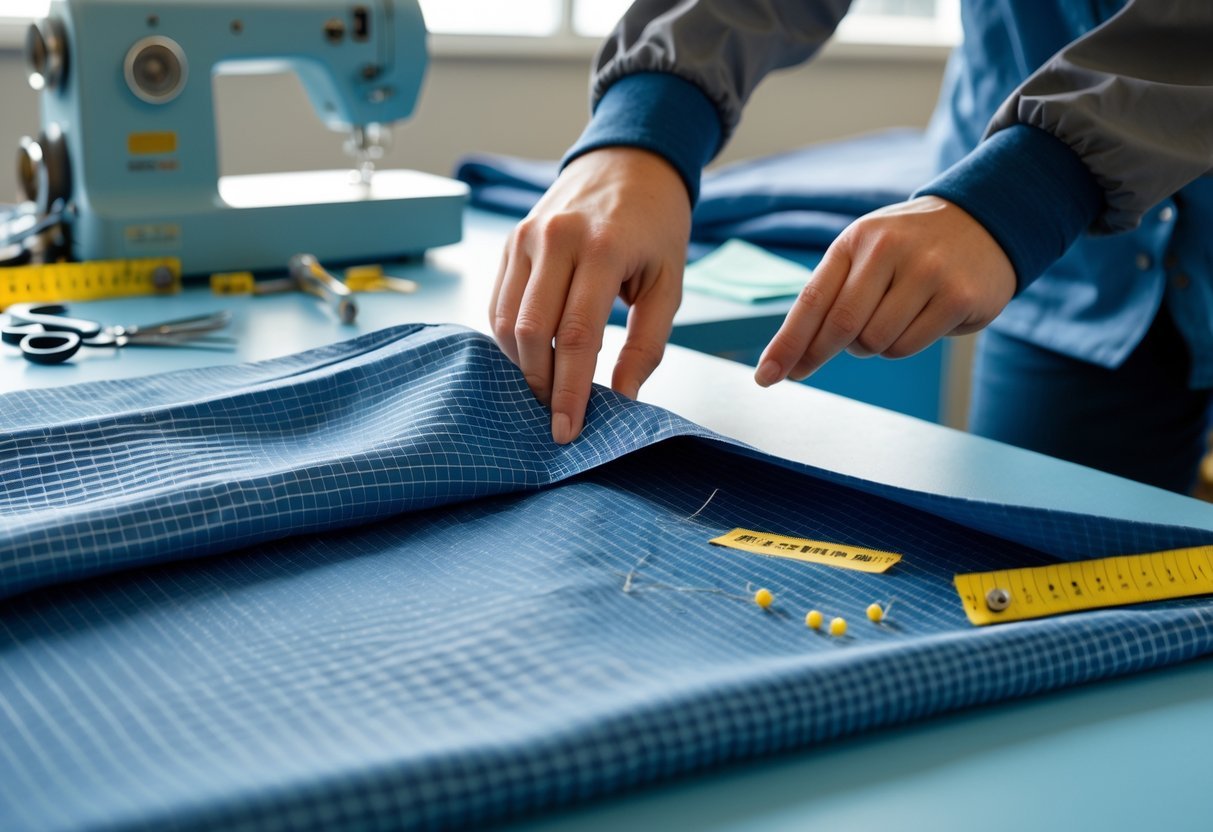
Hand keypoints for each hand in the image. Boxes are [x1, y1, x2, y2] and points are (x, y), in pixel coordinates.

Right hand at [490, 147, 691, 442]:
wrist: (630, 162)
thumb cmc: (656, 226)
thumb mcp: (670, 284)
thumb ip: (647, 344)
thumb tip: (622, 397)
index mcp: (602, 248)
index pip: (575, 336)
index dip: (569, 390)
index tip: (567, 429)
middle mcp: (556, 238)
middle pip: (531, 332)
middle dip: (540, 384)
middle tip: (555, 419)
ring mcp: (526, 237)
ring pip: (506, 321)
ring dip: (522, 365)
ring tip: (546, 390)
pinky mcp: (511, 241)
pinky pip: (498, 302)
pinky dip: (510, 338)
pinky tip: (532, 358)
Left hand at [754, 196, 1015, 385]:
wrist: (983, 222)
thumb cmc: (909, 248)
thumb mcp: (866, 253)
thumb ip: (833, 295)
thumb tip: (793, 356)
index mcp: (856, 240)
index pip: (812, 299)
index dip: (787, 343)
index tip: (766, 376)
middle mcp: (888, 250)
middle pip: (841, 326)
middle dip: (818, 354)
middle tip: (803, 369)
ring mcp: (927, 272)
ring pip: (875, 342)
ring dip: (872, 345)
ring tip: (890, 318)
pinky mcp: (958, 296)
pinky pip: (908, 346)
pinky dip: (904, 344)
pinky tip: (923, 317)